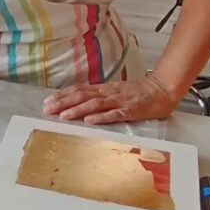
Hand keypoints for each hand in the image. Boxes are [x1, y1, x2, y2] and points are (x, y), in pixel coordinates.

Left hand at [42, 74, 176, 125]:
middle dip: (63, 102)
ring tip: (63, 115)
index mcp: (104, 89)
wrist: (161, 90)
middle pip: (82, 96)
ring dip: (77, 110)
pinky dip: (101, 117)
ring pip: (94, 104)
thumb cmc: (138, 93)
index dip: (62, 95)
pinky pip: (114, 114)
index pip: (79, 90)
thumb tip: (80, 101)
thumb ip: (99, 96)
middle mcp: (108, 93)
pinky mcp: (131, 110)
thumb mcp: (115, 92)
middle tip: (47, 109)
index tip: (47, 101)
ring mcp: (119, 101)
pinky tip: (90, 121)